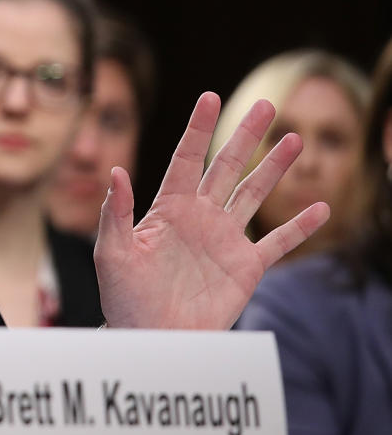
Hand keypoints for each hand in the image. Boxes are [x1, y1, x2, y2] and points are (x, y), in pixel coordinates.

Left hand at [94, 92, 329, 329]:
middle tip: (267, 105)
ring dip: (275, 168)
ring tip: (294, 139)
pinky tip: (321, 208)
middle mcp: (200, 217)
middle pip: (227, 167)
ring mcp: (225, 240)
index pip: (186, 159)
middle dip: (246, 136)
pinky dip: (299, 226)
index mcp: (168, 209)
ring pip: (254, 194)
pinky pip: (278, 242)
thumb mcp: (112, 254)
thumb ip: (116, 214)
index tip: (211, 97)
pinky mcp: (246, 267)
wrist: (150, 337)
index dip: (198, 129)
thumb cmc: (124, 297)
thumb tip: (117, 173)